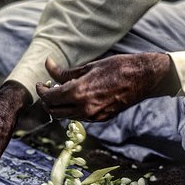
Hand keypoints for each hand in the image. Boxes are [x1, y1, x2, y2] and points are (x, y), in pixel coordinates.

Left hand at [36, 53, 179, 121]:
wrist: (143, 78)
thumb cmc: (117, 67)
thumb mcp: (88, 67)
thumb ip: (65, 72)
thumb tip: (48, 65)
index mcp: (79, 93)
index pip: (50, 98)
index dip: (41, 91)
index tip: (41, 84)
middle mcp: (84, 109)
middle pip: (54, 111)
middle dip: (47, 101)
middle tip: (48, 89)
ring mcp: (93, 116)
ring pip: (67, 116)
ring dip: (60, 106)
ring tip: (63, 91)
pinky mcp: (101, 119)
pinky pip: (80, 116)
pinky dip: (73, 108)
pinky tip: (78, 97)